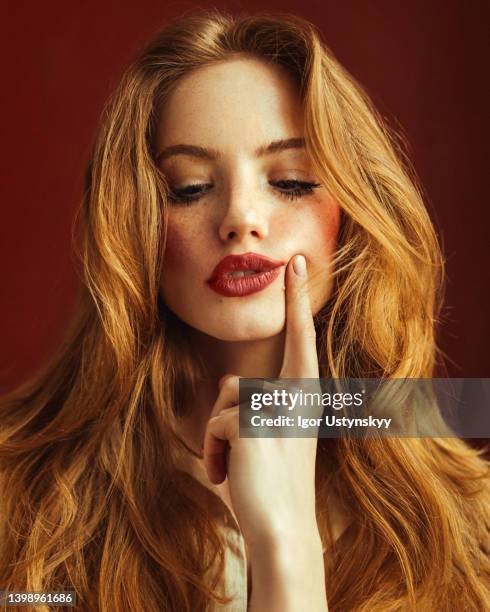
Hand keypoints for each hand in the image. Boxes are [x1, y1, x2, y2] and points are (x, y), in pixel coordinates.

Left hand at [202, 253, 320, 551]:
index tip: (295, 262)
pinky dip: (214, 455)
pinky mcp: (250, 424)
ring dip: (219, 441)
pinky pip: (214, 427)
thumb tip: (227, 381)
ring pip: (221, 407)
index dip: (297, 299)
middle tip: (264, 325)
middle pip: (236, 388)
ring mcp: (274, 409)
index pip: (302, 338)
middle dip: (225, 426)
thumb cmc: (275, 483)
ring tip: (237, 469)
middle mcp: (296, 396)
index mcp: (305, 396)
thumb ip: (251, 403)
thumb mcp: (268, 436)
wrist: (284, 529)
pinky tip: (228, 478)